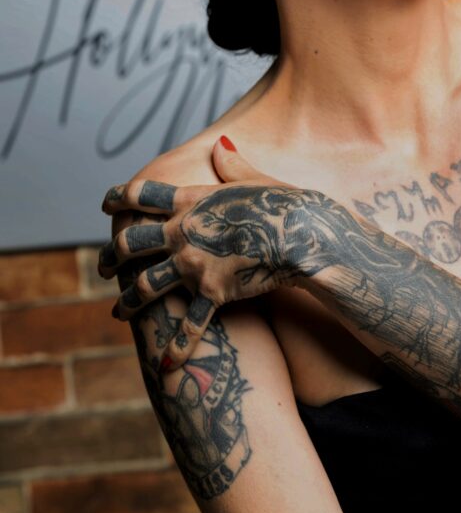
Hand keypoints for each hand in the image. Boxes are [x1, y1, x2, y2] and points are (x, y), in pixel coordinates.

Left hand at [98, 137, 305, 365]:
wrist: (303, 233)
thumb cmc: (283, 202)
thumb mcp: (254, 178)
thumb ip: (232, 165)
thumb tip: (220, 145)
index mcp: (189, 201)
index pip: (141, 195)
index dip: (118, 196)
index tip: (106, 203)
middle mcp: (183, 233)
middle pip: (131, 243)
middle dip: (113, 255)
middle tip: (105, 265)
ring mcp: (194, 265)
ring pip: (145, 286)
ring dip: (128, 300)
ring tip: (118, 312)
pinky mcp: (214, 292)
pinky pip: (191, 324)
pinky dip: (178, 347)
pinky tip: (166, 367)